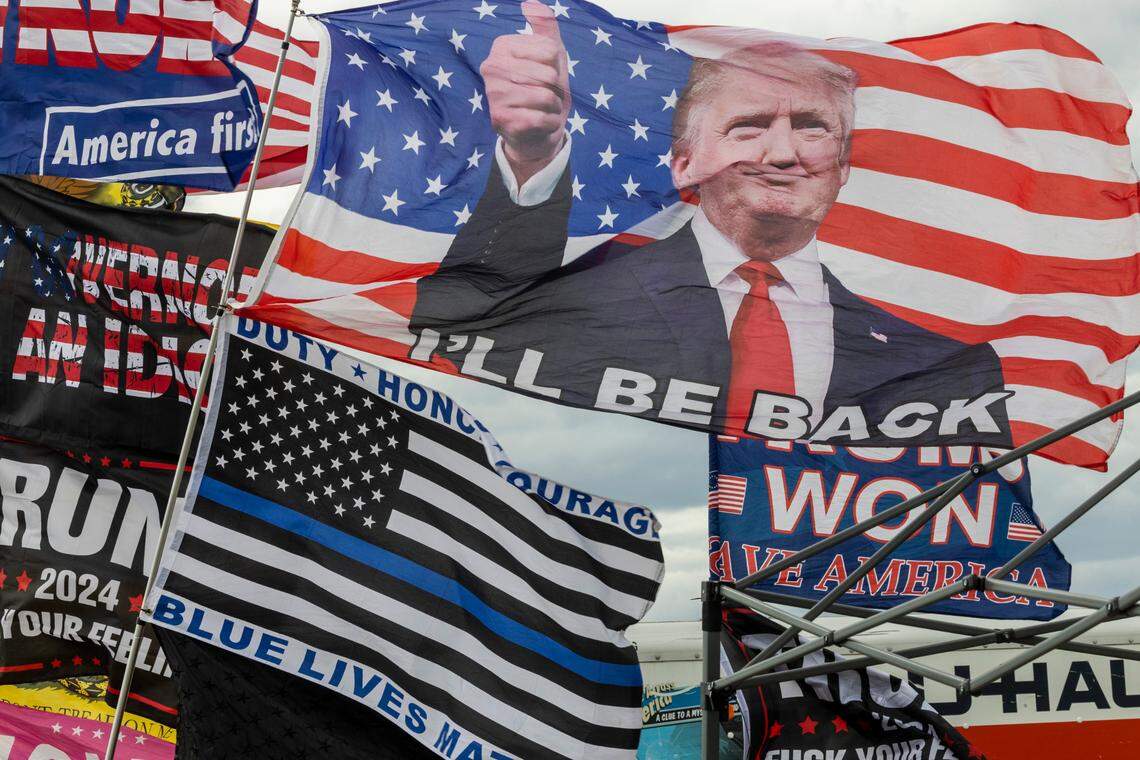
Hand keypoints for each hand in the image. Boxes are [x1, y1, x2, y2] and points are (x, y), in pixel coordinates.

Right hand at [481, 0, 570, 185]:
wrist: (537, 130)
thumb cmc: (544, 87)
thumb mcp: (551, 54)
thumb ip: (545, 26)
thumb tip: (529, 3)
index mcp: (502, 46)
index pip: (550, 50)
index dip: (557, 66)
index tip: (546, 74)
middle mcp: (491, 68)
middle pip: (548, 74)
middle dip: (556, 89)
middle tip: (546, 95)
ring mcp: (493, 94)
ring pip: (545, 97)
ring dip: (553, 107)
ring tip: (542, 109)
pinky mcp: (499, 120)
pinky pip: (540, 119)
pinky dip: (549, 123)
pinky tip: (539, 123)